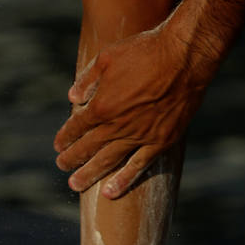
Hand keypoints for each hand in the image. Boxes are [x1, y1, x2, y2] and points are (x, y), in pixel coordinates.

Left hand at [54, 25, 206, 198]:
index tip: (58, 145)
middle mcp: (116, 125)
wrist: (185, 56)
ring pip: (107, 161)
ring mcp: (139, 136)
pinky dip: (123, 180)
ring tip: (75, 185)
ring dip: (89, 174)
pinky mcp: (160, 141)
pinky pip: (138, 166)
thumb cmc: (146, 51)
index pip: (76, 127)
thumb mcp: (108, 57)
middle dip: (71, 158)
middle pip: (87, 148)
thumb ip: (87, 79)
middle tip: (61, 165)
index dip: (65, 136)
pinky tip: (110, 193)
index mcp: (101, 105)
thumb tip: (72, 98)